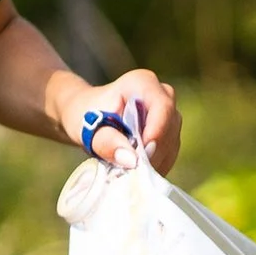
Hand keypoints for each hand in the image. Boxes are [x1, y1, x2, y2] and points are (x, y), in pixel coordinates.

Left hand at [49, 65, 180, 175]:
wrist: (83, 116)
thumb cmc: (84, 116)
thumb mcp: (89, 130)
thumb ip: (108, 143)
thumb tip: (132, 160)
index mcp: (141, 83)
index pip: (162, 106)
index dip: (157, 131)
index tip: (143, 155)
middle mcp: (161, 94)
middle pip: (170, 126)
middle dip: (153, 151)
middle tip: (132, 169)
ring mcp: (167, 113)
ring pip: (172, 141)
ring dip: (154, 160)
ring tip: (130, 171)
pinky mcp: (169, 131)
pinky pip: (170, 151)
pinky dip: (155, 164)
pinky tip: (137, 171)